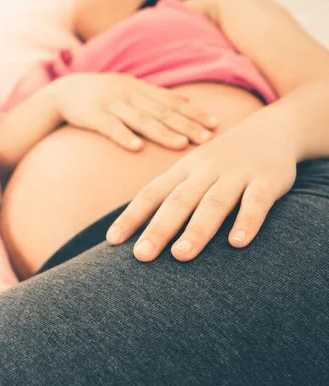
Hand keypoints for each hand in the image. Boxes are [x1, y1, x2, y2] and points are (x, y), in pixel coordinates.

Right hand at [52, 73, 217, 150]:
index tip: (215, 124)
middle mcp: (129, 95)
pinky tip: (137, 148)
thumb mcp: (129, 87)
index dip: (193, 112)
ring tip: (181, 145)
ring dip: (162, 132)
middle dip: (186, 124)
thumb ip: (156, 94)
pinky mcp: (92, 116)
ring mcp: (110, 104)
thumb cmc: (101, 93)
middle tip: (208, 137)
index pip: (172, 101)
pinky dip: (124, 136)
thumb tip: (188, 98)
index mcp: (140, 88)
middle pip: (162, 111)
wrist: (63, 92)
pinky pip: (110, 127)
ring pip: (141, 119)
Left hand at [106, 116, 297, 261]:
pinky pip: (256, 202)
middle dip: (158, 228)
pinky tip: (237, 243)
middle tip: (141, 255)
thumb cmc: (221, 161)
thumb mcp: (192, 171)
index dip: (131, 216)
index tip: (112, 241)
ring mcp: (236, 174)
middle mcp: (205, 171)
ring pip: (213, 203)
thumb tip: (138, 230)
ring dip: (196, 230)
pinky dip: (247, 221)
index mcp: (182, 170)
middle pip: (178, 201)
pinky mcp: (268, 180)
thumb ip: (169, 196)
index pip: (151, 194)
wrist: (272, 130)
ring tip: (180, 256)